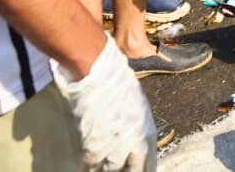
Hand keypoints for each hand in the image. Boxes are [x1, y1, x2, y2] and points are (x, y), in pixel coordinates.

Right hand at [56, 35, 155, 170]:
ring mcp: (113, 146)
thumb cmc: (118, 80)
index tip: (141, 171)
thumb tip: (134, 131)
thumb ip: (137, 121)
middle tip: (120, 171)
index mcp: (146, 129)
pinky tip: (86, 167)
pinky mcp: (93, 146)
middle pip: (132, 170)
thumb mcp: (137, 101)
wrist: (97, 72)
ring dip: (107, 170)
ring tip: (103, 169)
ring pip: (110, 171)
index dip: (144, 168)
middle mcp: (133, 141)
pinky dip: (88, 168)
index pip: (149, 160)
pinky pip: (91, 165)